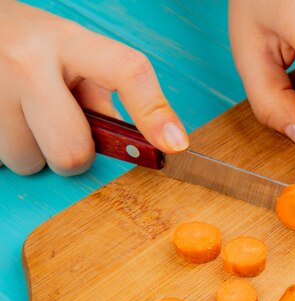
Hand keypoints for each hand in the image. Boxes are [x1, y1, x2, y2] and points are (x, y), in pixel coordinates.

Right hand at [0, 1, 187, 175]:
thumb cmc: (28, 47)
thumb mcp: (71, 55)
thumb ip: (104, 96)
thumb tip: (142, 143)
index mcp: (66, 40)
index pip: (127, 72)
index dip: (154, 114)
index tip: (174, 144)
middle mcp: (26, 61)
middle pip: (73, 151)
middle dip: (74, 153)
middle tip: (61, 129)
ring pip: (31, 163)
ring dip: (34, 152)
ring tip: (23, 117)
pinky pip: (1, 163)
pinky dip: (9, 150)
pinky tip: (7, 121)